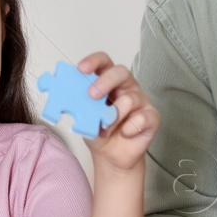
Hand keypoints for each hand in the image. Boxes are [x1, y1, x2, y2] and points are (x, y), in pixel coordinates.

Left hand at [74, 51, 158, 174]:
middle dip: (105, 81)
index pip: (104, 62)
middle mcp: (126, 86)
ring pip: (130, 99)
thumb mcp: (83, 117)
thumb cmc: (98, 131)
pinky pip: (143, 118)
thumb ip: (78, 106)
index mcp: (108, 81)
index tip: (81, 69)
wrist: (111, 155)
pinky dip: (130, 127)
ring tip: (105, 129)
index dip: (93, 61)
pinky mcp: (152, 117)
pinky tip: (124, 133)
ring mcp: (141, 100)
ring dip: (113, 117)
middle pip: (121, 72)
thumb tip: (65, 100)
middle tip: (91, 95)